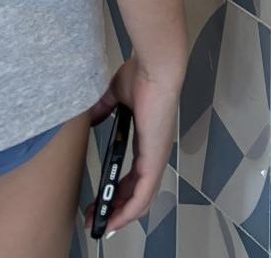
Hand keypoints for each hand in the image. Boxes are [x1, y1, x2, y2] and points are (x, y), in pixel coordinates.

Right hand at [87, 51, 184, 232]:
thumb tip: (91, 117)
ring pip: (141, 198)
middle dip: (114, 209)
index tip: (99, 204)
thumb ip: (105, 108)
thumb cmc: (141, 77)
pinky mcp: (155, 158)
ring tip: (99, 224)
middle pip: (137, 193)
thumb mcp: (117, 95)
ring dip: (120, 215)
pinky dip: (129, 210)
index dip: (118, 193)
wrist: (156, 68)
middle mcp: (154, 153)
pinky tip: (115, 220)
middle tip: (93, 218)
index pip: (134, 176)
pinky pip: (144, 193)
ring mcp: (157, 156)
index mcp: (146, 141)